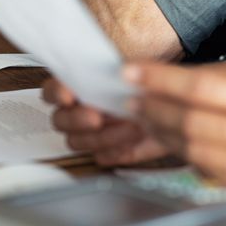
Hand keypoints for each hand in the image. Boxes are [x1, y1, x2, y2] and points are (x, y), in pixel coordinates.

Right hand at [42, 78, 168, 165]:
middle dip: (77, 120)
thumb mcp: (135, 68)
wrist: (173, 103)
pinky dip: (116, 150)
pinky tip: (132, 140)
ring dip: (101, 136)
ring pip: (77, 142)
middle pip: (59, 121)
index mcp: (76, 86)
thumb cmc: (148, 83)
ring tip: (129, 125)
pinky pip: (101, 157)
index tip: (69, 96)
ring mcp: (90, 134)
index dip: (56, 93)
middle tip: (96, 117)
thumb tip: (115, 72)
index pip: (52, 91)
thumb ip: (118, 69)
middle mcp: (77, 111)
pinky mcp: (107, 151)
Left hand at [125, 63, 225, 218]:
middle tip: (133, 100)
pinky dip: (185, 155)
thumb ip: (215, 84)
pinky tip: (172, 142)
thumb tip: (155, 80)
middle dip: (154, 110)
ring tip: (146, 120)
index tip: (130, 72)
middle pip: (193, 122)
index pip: (203, 87)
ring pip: (195, 151)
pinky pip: (211, 173)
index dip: (161, 79)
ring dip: (162, 134)